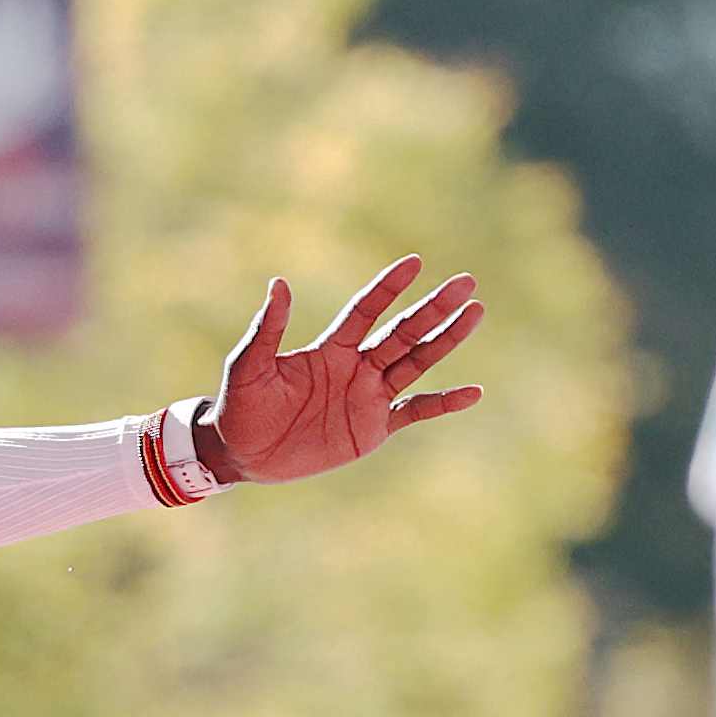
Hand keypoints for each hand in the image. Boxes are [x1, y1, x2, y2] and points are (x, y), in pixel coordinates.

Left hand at [198, 261, 482, 486]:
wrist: (243, 454)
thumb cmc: (240, 406)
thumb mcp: (249, 366)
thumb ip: (268, 328)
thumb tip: (279, 283)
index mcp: (330, 349)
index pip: (366, 310)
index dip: (389, 287)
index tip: (414, 262)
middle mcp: (355, 366)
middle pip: (402, 331)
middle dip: (433, 308)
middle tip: (465, 283)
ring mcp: (368, 396)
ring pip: (416, 362)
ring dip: (446, 340)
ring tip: (475, 313)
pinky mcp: (374, 428)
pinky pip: (416, 411)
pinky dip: (444, 403)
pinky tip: (474, 392)